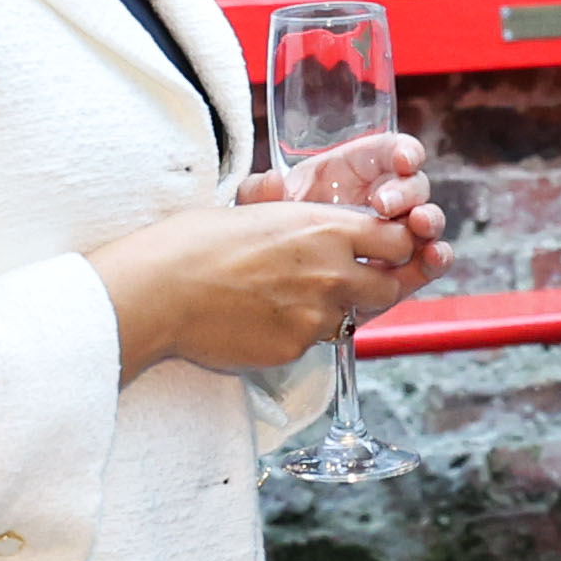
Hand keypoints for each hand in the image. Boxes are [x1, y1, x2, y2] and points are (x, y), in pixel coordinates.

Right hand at [89, 180, 428, 378]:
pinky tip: (263, 319)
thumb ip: (306, 225)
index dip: (394, 247)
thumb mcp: (262, 212)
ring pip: (352, 319)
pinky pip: (314, 342)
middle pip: (390, 288)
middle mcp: (333, 273)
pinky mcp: (297, 348)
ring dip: (334, 311)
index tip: (381, 251)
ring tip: (290, 299)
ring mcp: (317, 316)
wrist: (162, 288)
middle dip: (377, 286)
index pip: (398, 240)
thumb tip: (322, 230)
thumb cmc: (198, 241)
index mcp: (327, 228)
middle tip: (348, 283)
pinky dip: (299, 332)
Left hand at [273, 128, 451, 316]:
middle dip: (406, 192)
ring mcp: (397, 232)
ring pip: (427, 220)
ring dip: (428, 221)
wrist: (281, 274)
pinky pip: (429, 259)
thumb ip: (260, 193)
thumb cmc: (279, 227)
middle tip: (384, 206)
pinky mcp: (403, 267)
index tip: (402, 159)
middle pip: (412, 185)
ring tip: (419, 227)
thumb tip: (269, 181)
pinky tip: (432, 257)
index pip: (390, 151)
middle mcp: (384, 197)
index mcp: (357, 170)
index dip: (403, 151)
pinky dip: (436, 257)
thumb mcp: (264, 207)